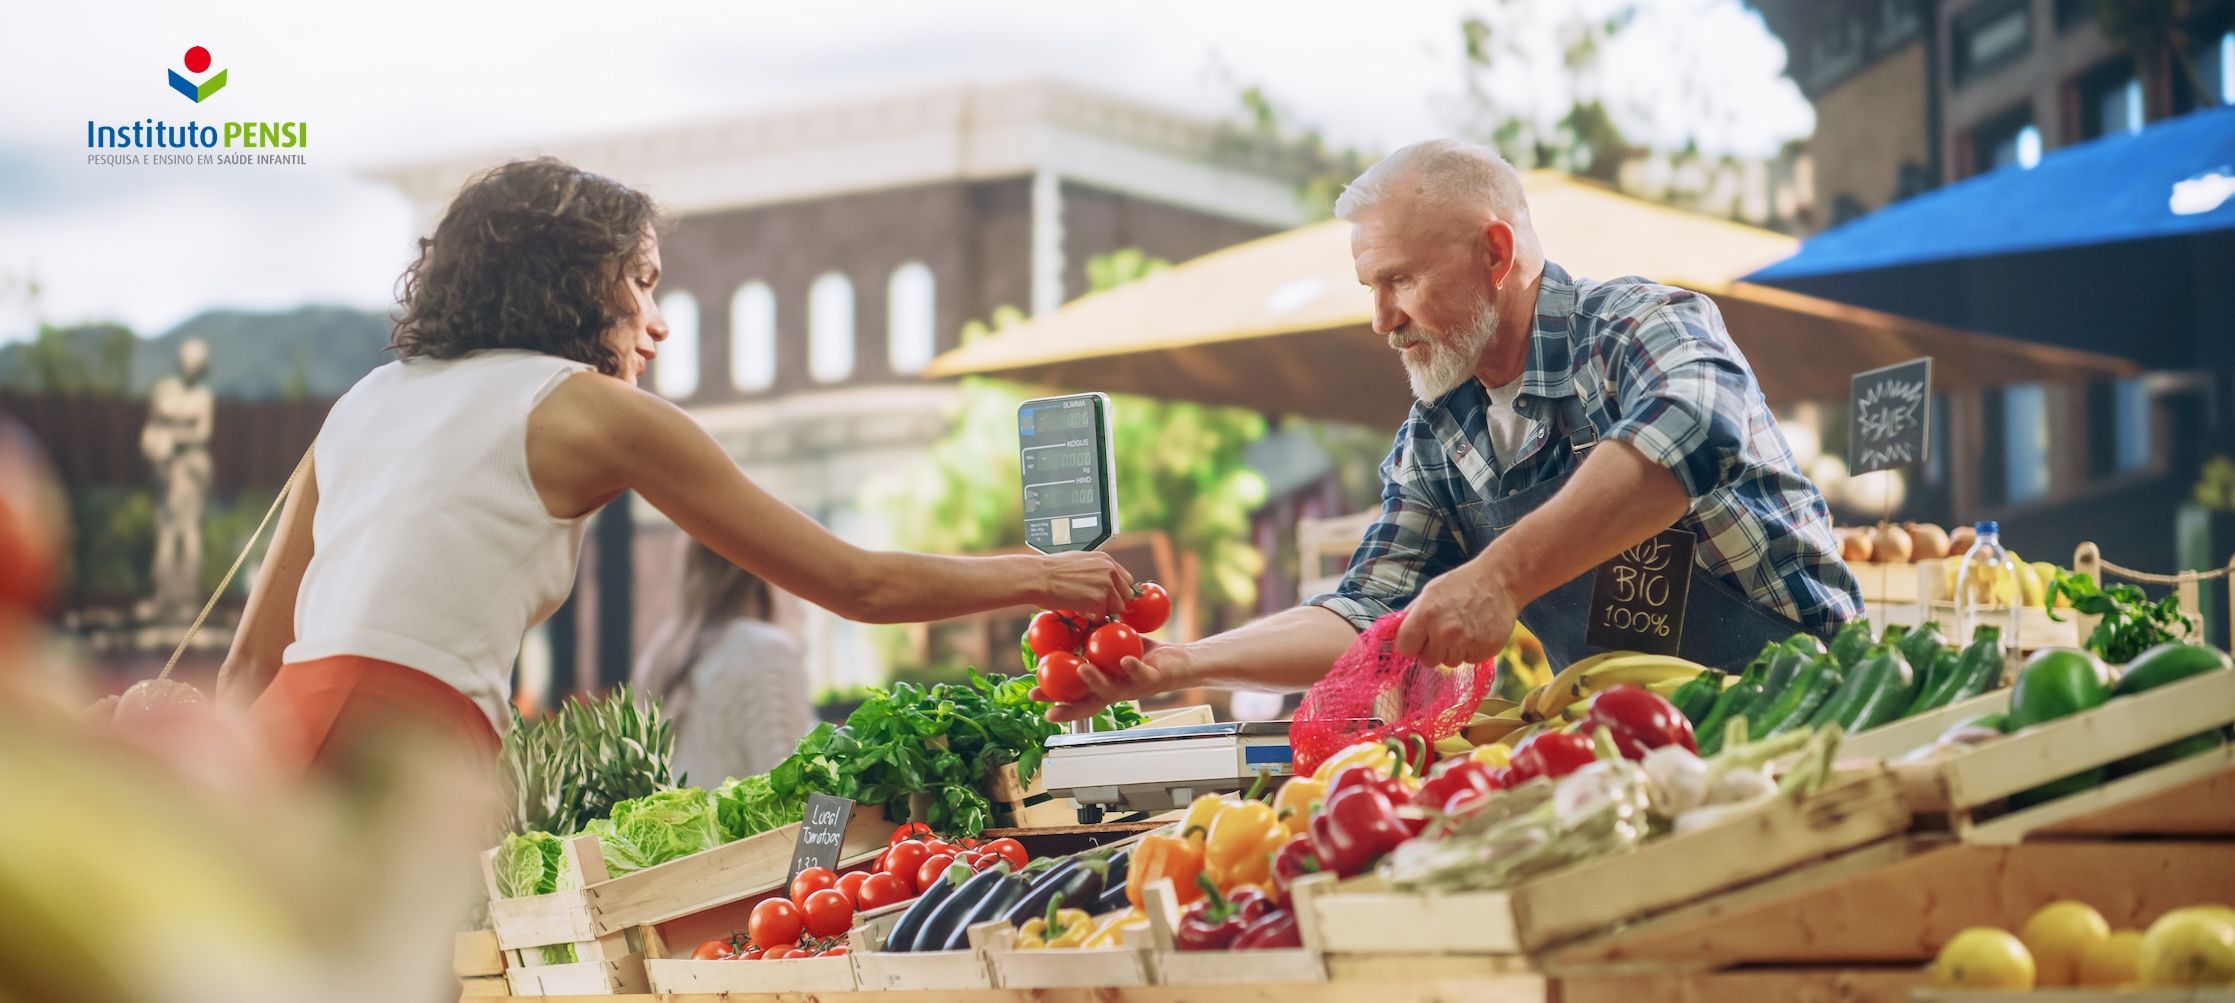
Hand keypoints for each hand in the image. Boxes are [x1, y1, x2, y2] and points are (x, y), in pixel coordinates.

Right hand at [1033, 636, 1191, 722]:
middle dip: (1065, 703)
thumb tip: (1067, 626)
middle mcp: (1115, 691)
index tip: (1033, 698)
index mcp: (1104, 685)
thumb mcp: (1112, 648)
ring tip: (1081, 669)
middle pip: (1087, 701)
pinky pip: (1140, 674)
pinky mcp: (1152, 679)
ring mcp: (1133, 688)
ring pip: (1111, 689)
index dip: (1055, 699)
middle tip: (1045, 700)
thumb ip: (1092, 644)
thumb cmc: (1143, 655)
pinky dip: (1132, 667)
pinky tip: (1124, 659)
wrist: (1179, 662)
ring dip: (1095, 681)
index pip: (1075, 696)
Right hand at [1038, 550, 1134, 619]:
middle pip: (1127, 595)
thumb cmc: (1051, 571)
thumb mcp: (1079, 562)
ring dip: (1103, 611)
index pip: (1126, 580)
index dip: (1117, 592)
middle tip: (1096, 605)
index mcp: (1106, 560)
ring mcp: (1106, 585)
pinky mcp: (1099, 600)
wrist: (1038, 577)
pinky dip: (1091, 617)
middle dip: (1113, 603)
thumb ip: (1096, 571)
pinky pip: (1102, 616)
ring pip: (1118, 608)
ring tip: (1084, 606)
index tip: (1108, 598)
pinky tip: (1078, 608)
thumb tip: (1101, 585)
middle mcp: (1110, 570)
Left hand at [1393, 561, 1520, 668]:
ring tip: (1463, 629)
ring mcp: (1466, 642)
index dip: (1410, 644)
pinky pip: (1468, 661)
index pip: (1404, 647)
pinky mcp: (1485, 650)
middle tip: (1444, 632)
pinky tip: (1476, 632)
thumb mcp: (1430, 592)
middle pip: (1427, 661)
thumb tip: (1392, 634)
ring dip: (1453, 650)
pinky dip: (1471, 651)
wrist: (1500, 581)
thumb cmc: (1461, 584)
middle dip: (1432, 650)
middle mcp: (1445, 631)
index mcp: (1426, 614)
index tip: (1417, 638)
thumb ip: (1412, 615)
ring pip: (1449, 663)